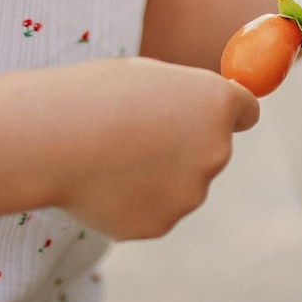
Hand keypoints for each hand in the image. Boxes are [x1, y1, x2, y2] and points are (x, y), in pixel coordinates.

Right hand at [53, 57, 258, 240]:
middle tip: (136, 136)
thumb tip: (190, 117)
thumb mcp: (146, 77)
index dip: (225, 113)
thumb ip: (180, 100)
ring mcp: (191, 193)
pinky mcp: (162, 225)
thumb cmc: (94, 95)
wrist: (55, 139)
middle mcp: (216, 151)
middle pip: (212, 151)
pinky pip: (153, 210)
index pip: (246, 111)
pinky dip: (132, 201)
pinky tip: (100, 184)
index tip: (210, 117)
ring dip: (155, 176)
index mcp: (216, 104)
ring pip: (180, 184)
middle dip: (184, 147)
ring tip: (108, 158)